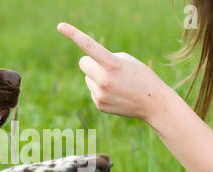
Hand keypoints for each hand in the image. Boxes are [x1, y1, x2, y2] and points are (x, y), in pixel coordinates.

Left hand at [57, 22, 173, 121]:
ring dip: (97, 77)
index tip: (60, 26)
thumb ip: (104, 59)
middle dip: (91, 63)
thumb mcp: (126, 61)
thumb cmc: (140, 76)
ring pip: (87, 78)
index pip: (89, 46)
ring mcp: (101, 94)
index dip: (74, 35)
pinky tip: (115, 94)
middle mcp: (104, 80)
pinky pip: (92, 90)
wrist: (153, 103)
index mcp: (113, 64)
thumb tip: (87, 68)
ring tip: (116, 84)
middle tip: (106, 68)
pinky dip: (101, 89)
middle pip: (83, 63)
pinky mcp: (99, 104)